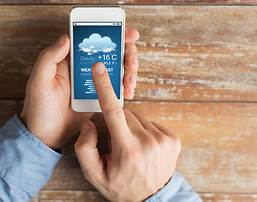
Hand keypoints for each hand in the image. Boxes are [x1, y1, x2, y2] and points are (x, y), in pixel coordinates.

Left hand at [20, 28, 138, 149]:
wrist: (46, 136)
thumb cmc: (38, 109)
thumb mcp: (38, 82)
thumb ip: (48, 58)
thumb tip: (66, 38)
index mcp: (67, 59)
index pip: (91, 39)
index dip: (111, 33)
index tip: (127, 34)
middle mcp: (81, 67)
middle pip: (109, 51)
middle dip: (126, 53)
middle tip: (130, 63)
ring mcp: (92, 81)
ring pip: (116, 67)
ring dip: (128, 70)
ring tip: (129, 82)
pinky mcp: (98, 95)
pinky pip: (115, 86)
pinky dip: (125, 86)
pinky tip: (127, 92)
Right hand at [74, 62, 180, 200]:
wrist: (152, 199)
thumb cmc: (121, 186)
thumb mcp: (94, 174)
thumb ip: (85, 148)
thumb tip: (90, 123)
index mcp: (128, 149)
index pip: (113, 111)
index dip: (105, 87)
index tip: (99, 69)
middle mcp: (148, 142)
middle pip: (125, 114)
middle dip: (117, 122)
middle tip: (117, 143)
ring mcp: (164, 139)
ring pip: (138, 117)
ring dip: (130, 126)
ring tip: (131, 146)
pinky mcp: (173, 138)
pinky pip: (150, 122)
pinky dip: (143, 129)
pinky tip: (142, 145)